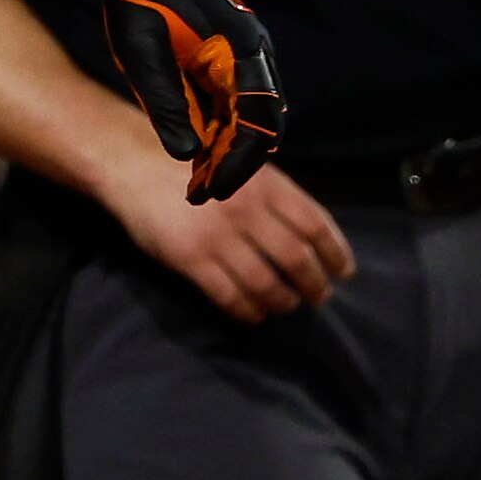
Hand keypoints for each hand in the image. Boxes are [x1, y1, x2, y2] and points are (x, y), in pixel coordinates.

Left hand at [59, 0, 282, 201]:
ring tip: (195, 182)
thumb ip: (165, 105)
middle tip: (200, 194)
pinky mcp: (226, 50)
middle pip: (260, 123)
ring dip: (226, 148)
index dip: (237, 165)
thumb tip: (188, 157)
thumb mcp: (143, 55)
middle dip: (233, 163)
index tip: (213, 192)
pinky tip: (194, 150)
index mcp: (240, 50)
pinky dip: (219, 127)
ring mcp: (241, 50)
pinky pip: (233, 98)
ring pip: (248, 114)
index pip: (256, 123)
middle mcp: (251, 51)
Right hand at [101, 151, 350, 322]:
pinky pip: (230, 296)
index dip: (335, 252)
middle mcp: (248, 211)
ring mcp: (219, 237)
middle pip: (296, 258)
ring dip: (282, 301)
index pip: (314, 224)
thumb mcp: (243, 169)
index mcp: (266, 185)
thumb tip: (309, 236)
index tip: (344, 272)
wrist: (136, 164)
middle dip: (313, 284)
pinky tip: (254, 315)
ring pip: (266, 283)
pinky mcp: (191, 259)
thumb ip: (275, 197)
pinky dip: (248, 311)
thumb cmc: (195, 166)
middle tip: (318, 297)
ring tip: (286, 306)